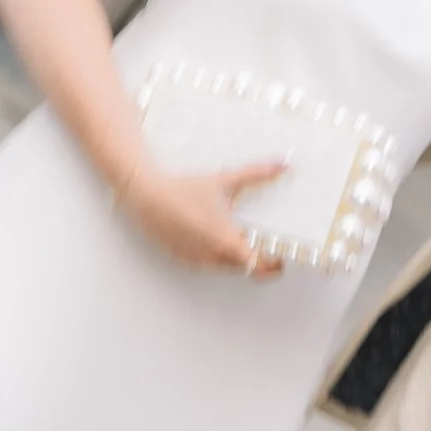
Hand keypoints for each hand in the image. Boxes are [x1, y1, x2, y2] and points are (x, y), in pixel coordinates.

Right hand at [117, 162, 286, 277]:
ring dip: (233, 254)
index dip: (273, 265)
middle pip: (244, 267)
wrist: (147, 194)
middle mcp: (211, 256)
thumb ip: (257, 173)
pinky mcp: (182, 258)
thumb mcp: (225, 180)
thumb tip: (282, 164)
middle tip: (260, 240)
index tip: (280, 257)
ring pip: (224, 265)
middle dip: (254, 255)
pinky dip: (214, 252)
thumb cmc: (185, 189)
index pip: (258, 267)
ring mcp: (195, 259)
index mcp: (226, 241)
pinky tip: (209, 231)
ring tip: (234, 231)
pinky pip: (206, 262)